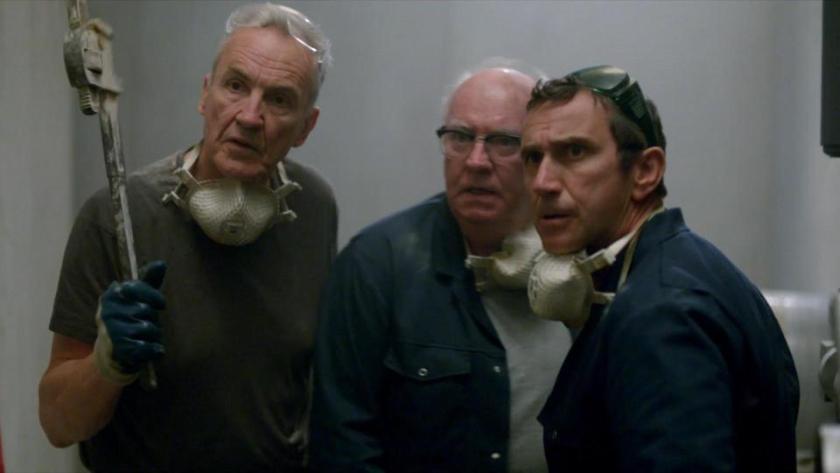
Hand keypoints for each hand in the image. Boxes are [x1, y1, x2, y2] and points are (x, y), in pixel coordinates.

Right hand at [93, 261, 166, 384]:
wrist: (112, 352)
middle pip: (146, 310)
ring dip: (154, 334)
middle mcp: (108, 312)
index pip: (138, 288)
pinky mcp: (119, 350)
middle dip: (154, 318)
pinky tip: (153, 349)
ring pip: (148, 328)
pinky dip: (155, 349)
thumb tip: (162, 263)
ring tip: (147, 337)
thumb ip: (149, 280)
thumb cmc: (129, 318)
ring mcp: (112, 332)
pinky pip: (147, 347)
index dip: (154, 296)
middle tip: (147, 324)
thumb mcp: (138, 297)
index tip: (161, 304)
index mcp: (111, 296)